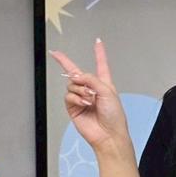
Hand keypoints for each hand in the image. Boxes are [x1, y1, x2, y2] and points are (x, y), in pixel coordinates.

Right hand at [51, 39, 130, 155]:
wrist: (108, 135)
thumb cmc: (114, 116)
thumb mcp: (108, 92)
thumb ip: (92, 80)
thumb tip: (76, 76)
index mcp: (104, 84)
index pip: (100, 64)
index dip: (99, 52)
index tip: (97, 41)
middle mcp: (91, 89)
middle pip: (75, 72)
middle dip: (65, 63)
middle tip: (61, 60)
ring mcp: (81, 98)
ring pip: (71, 84)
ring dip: (80, 90)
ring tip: (90, 100)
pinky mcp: (73, 107)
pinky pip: (68, 95)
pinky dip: (76, 98)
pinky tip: (84, 104)